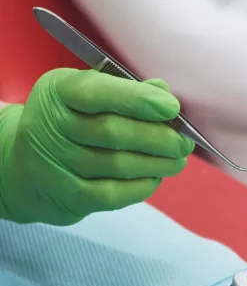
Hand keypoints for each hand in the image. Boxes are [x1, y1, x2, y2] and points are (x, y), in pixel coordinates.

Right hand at [0, 69, 193, 224]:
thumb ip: (126, 90)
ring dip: (157, 163)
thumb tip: (164, 91)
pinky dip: (141, 186)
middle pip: (113, 132)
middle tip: (184, 142)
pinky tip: (156, 177)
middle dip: (158, 137)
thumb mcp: (89, 93)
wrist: (23, 164)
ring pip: (117, 165)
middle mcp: (52, 126)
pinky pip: (112, 194)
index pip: (96, 92)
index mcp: (60, 92)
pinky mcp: (66, 196)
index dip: (137, 99)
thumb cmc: (71, 119)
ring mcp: (56, 164)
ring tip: (178, 160)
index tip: (171, 107)